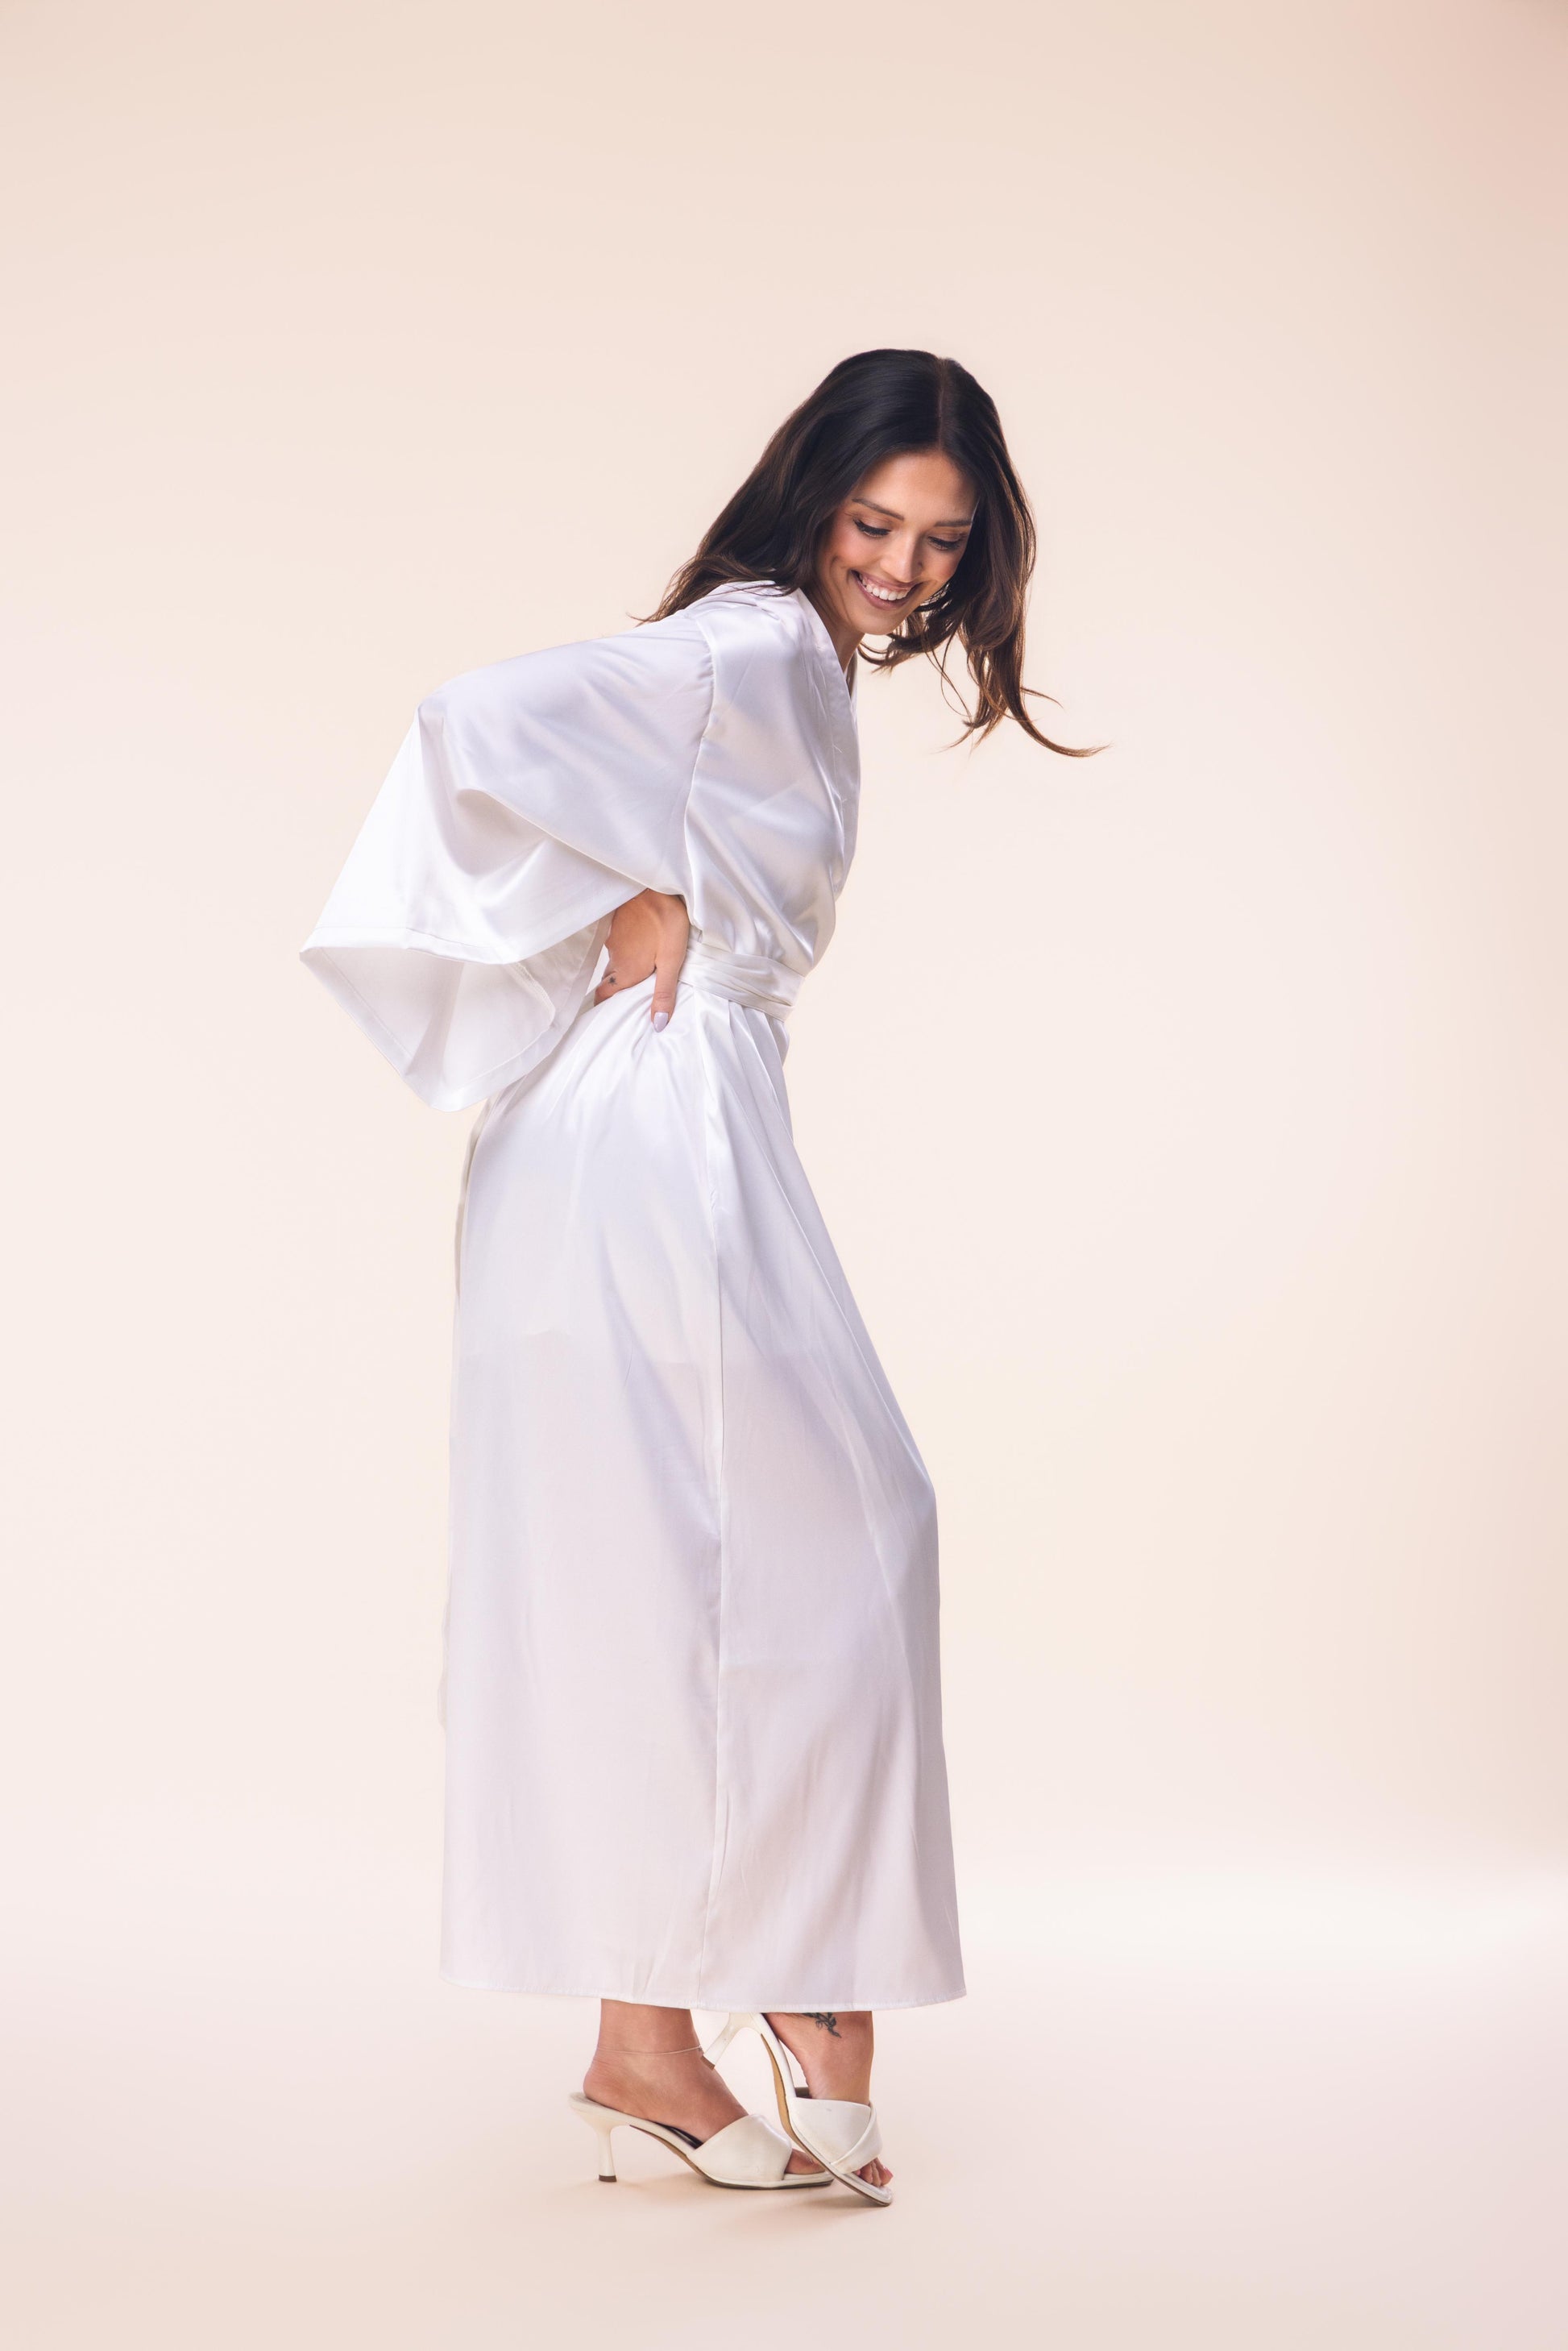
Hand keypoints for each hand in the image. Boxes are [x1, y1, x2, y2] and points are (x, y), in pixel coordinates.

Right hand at [593, 889, 689, 1028]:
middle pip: (609, 980)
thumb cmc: (665, 921)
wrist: (653, 883)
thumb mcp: (671, 960)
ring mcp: (614, 939)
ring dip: (622, 969)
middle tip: (625, 998)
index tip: (605, 1015)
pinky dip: (625, 950)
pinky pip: (618, 944)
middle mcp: (615, 958)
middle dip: (615, 990)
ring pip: (614, 961)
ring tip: (638, 973)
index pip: (604, 995)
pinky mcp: (618, 924)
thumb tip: (657, 1025)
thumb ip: (664, 992)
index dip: (603, 1006)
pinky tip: (639, 946)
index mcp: (626, 972)